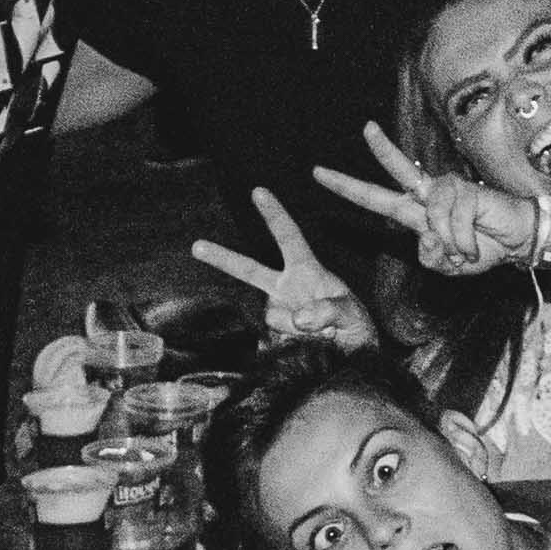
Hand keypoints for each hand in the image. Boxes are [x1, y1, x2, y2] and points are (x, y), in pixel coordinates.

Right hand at [188, 188, 374, 348]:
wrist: (351, 358)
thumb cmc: (355, 326)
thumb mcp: (351, 314)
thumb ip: (329, 312)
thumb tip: (300, 319)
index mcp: (306, 270)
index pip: (289, 237)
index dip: (274, 214)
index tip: (258, 191)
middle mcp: (285, 287)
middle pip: (249, 270)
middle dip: (222, 257)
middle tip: (196, 246)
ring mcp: (276, 311)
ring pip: (272, 317)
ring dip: (298, 329)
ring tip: (325, 335)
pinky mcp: (272, 335)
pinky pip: (273, 338)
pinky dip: (293, 344)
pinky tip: (310, 345)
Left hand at [312, 120, 536, 278]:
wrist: (516, 242)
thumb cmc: (481, 249)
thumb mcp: (446, 265)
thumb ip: (430, 256)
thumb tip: (426, 237)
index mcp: (416, 213)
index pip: (376, 198)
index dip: (348, 188)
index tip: (320, 174)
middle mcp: (427, 196)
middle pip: (398, 169)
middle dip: (382, 149)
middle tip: (365, 127)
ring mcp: (446, 190)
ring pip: (432, 221)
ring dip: (450, 245)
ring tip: (465, 250)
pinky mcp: (466, 190)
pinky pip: (453, 223)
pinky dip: (463, 241)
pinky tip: (475, 242)